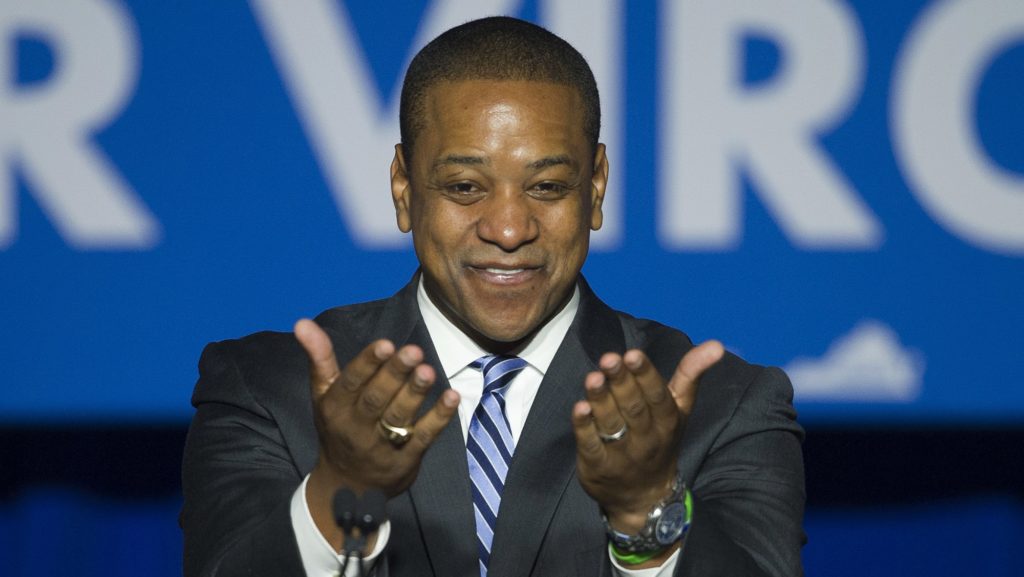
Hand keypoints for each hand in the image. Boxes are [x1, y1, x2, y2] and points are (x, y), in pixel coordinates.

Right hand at [294, 319, 459, 549]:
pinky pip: (423, 438)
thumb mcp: (323, 396)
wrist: (345, 488)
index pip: (351, 383)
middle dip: (395, 374)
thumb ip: (319, 358)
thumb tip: (302, 322)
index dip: (368, 363)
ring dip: (415, 394)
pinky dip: (438, 418)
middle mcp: (355, 428)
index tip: (386, 344)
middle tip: (414, 351)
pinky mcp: (405, 461)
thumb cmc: (338, 428)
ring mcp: (381, 447)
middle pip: (376, 399)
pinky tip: (451, 397)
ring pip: (399, 418)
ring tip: (428, 371)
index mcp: (335, 408)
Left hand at [571, 341, 723, 535]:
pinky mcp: (599, 467)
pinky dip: (585, 427)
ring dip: (601, 400)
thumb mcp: (679, 410)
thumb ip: (690, 375)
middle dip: (621, 382)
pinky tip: (580, 408)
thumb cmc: (660, 440)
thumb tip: (716, 345)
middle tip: (609, 358)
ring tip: (593, 377)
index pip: (658, 396)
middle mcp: (647, 439)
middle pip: (634, 408)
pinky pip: (591, 446)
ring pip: (612, 424)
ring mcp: (623, 455)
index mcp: (668, 421)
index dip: (645, 375)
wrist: (646, 499)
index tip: (632, 354)